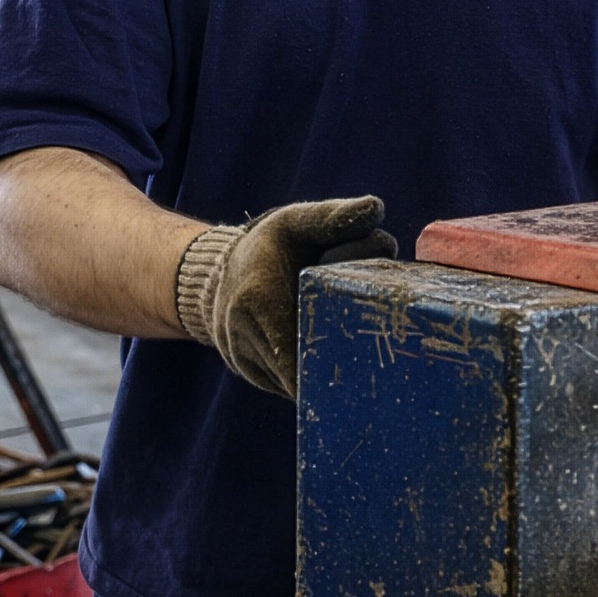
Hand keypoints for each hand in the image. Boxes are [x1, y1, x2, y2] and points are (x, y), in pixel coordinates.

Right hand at [173, 196, 394, 397]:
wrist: (221, 275)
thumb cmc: (268, 247)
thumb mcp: (296, 222)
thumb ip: (333, 217)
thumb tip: (376, 209)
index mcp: (256, 299)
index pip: (304, 343)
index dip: (340, 345)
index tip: (366, 335)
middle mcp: (243, 339)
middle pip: (306, 369)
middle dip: (341, 359)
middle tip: (375, 346)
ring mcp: (247, 364)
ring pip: (301, 386)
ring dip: (329, 370)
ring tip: (356, 347)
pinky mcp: (257, 378)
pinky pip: (293, 388)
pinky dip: (315, 377)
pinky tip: (336, 358)